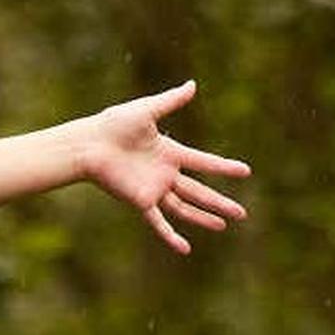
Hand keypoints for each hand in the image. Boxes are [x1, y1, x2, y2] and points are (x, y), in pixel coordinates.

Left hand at [74, 81, 251, 255]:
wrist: (89, 144)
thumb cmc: (113, 125)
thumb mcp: (147, 110)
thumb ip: (170, 101)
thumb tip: (192, 84)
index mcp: (170, 153)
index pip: (204, 162)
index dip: (224, 168)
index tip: (246, 171)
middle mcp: (165, 174)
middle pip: (198, 191)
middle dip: (220, 202)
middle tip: (242, 214)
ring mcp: (153, 189)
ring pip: (184, 208)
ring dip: (203, 217)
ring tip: (222, 226)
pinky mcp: (139, 201)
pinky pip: (158, 222)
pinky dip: (170, 236)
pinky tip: (185, 249)